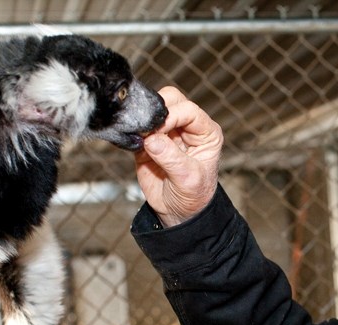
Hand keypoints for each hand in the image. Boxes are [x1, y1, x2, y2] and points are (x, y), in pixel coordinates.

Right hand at [135, 87, 223, 226]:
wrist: (178, 212)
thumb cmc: (193, 196)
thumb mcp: (188, 179)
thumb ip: (172, 158)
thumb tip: (151, 140)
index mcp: (206, 132)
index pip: (188, 110)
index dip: (171, 116)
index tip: (158, 132)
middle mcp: (188, 127)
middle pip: (170, 99)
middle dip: (156, 111)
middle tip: (147, 132)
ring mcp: (167, 132)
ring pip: (151, 109)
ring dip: (143, 119)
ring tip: (139, 139)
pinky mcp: (148, 140)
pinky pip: (137, 126)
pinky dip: (132, 130)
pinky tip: (132, 141)